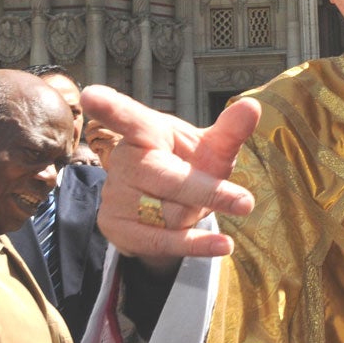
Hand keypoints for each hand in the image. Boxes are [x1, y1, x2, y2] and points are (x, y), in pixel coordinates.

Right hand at [80, 85, 260, 273]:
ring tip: (198, 208)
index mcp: (145, 130)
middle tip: (245, 202)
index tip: (92, 96)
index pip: (129, 117)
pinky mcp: (114, 226)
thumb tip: (251, 106)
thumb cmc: (189, 166)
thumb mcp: (212, 149)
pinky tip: (220, 246)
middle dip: (207, 191)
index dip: (110, 107)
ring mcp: (115, 194)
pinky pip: (160, 240)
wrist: (168, 206)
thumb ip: (230, 131)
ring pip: (166, 213)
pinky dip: (195, 245)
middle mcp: (124, 159)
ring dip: (194, 215)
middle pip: (167, 179)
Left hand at [84, 118, 121, 169]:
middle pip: (97, 123)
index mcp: (115, 126)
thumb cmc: (108, 154)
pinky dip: (93, 147)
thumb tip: (89, 124)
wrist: (117, 167)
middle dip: (88, 131)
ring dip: (90, 139)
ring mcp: (116, 137)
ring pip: (98, 131)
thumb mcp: (103, 140)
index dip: (90, 126)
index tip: (89, 135)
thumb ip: (99, 131)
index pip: (99, 119)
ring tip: (92, 146)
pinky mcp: (113, 145)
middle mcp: (117, 129)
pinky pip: (97, 142)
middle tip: (89, 140)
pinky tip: (96, 152)